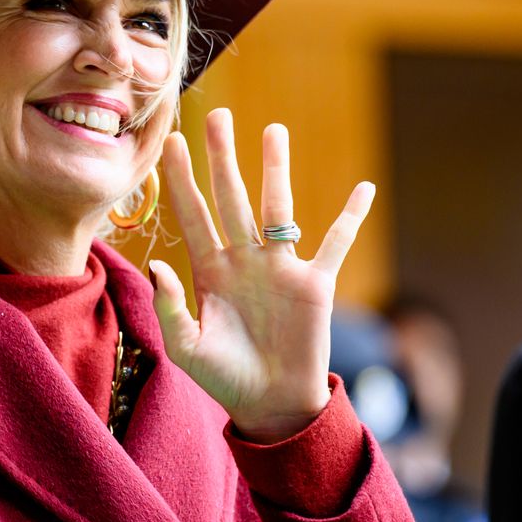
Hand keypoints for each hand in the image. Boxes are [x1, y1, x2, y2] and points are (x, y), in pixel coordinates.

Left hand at [151, 109, 374, 442]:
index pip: (193, 213)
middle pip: (232, 197)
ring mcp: (280, 267)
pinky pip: (336, 243)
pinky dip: (351, 218)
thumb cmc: (224, 378)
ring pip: (278, 207)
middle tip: (218, 115)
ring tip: (273, 131)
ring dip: (276, 170)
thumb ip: (169, 306)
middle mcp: (244, 259)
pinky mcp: (314, 283)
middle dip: (223, 157)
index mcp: (210, 270)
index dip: (181, 179)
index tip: (171, 141)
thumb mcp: (186, 348)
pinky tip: (364, 190)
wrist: (270, 405)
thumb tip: (157, 264)